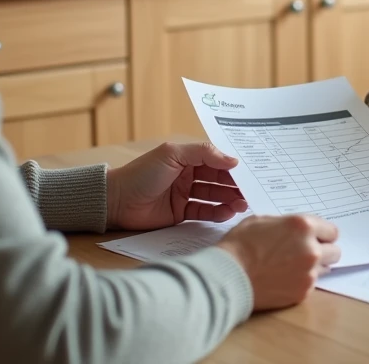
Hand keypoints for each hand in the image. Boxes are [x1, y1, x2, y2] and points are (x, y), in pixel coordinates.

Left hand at [107, 142, 247, 230]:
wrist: (116, 201)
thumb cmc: (141, 173)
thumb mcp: (172, 155)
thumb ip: (203, 153)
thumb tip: (233, 160)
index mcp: (186, 157)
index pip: (216, 160)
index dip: (233, 166)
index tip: (252, 171)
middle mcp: (188, 174)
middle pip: (218, 179)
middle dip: (235, 185)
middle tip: (252, 192)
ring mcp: (185, 194)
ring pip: (214, 196)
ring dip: (229, 199)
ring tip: (243, 205)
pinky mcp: (180, 214)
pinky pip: (204, 212)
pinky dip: (217, 213)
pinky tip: (227, 213)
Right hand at [217, 215, 340, 310]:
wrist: (229, 277)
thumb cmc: (240, 244)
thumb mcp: (262, 220)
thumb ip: (286, 224)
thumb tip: (295, 231)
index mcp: (303, 226)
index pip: (332, 231)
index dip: (322, 234)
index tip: (315, 238)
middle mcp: (311, 250)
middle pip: (335, 251)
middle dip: (323, 250)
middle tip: (305, 252)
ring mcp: (309, 274)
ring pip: (325, 269)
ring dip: (314, 267)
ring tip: (291, 266)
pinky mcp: (302, 293)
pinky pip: (311, 285)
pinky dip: (301, 281)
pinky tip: (283, 278)